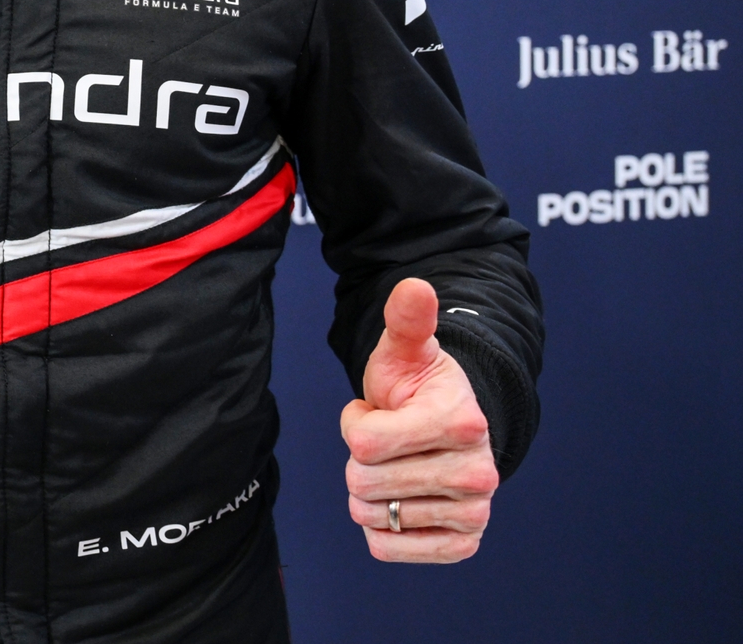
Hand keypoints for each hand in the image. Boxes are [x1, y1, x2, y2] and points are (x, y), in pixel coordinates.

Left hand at [339, 277, 498, 562]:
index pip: (365, 444)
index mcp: (462, 423)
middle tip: (388, 442)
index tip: (376, 411)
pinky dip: (381, 527)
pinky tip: (401, 500)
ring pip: (371, 516)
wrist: (451, 427)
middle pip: (364, 483)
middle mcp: (477, 474)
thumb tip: (414, 286)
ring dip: (370, 491)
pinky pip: (387, 548)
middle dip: (360, 459)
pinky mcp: (463, 543)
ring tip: (397, 464)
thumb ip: (407, 320)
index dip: (356, 424)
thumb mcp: (405, 351)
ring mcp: (474, 513)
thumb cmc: (417, 387)